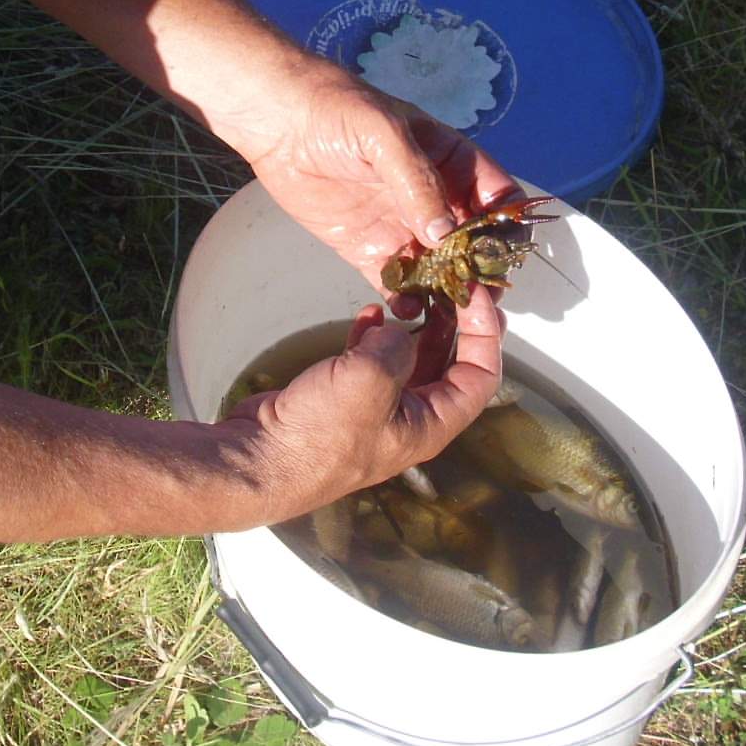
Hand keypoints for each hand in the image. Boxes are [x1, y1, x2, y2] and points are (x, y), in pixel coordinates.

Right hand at [220, 282, 504, 524]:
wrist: (259, 460)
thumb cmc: (319, 433)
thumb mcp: (371, 380)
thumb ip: (397, 347)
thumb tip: (397, 330)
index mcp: (431, 424)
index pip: (481, 377)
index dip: (485, 334)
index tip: (473, 294)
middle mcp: (410, 419)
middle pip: (449, 366)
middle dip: (454, 325)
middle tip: (453, 285)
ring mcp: (376, 410)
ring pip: (410, 360)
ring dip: (414, 326)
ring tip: (413, 292)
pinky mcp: (344, 400)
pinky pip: (372, 361)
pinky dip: (374, 335)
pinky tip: (367, 314)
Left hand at [240, 64, 518, 302]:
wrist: (279, 122)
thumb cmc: (338, 111)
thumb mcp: (386, 135)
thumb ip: (417, 182)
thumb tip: (446, 233)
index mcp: (452, 164)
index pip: (497, 199)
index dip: (506, 227)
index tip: (502, 255)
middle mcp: (434, 200)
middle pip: (473, 244)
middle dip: (480, 271)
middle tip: (480, 300)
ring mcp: (402, 227)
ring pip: (440, 269)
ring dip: (449, 292)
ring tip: (452, 316)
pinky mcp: (368, 249)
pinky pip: (398, 282)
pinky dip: (408, 300)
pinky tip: (409, 311)